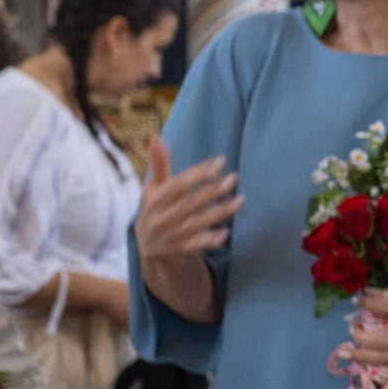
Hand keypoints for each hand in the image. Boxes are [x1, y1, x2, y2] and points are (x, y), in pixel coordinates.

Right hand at [135, 140, 241, 258]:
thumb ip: (159, 164)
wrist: (147, 244)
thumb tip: (155, 139)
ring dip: (219, 212)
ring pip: (196, 223)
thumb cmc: (155, 207)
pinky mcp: (179, 249)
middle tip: (234, 178)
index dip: (198, 173)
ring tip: (240, 199)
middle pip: (189, 203)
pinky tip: (226, 233)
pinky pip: (195, 246)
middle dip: (213, 190)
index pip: (178, 184)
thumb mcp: (153, 186)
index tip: (220, 162)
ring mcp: (170, 235)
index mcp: (155, 199)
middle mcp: (161, 217)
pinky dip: (209, 240)